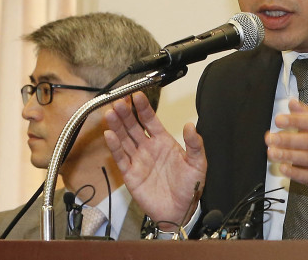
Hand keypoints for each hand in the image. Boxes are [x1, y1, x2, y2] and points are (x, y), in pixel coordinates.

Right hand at [103, 92, 206, 229]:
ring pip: (124, 139)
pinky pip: (120, 158)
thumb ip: (194, 144)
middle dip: (126, 113)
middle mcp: (148, 148)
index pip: (150, 120)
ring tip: (110, 113)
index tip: (137, 95)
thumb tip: (191, 125)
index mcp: (163, 142)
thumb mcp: (197, 163)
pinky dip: (114, 146)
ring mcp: (138, 160)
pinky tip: (110, 134)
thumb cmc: (189, 187)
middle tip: (119, 101)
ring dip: (117, 126)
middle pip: (133, 126)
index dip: (143, 108)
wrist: (180, 211)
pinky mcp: (131, 174)